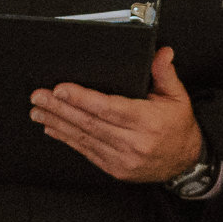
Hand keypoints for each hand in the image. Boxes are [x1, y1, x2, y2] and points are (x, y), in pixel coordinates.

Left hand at [32, 48, 205, 183]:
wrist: (185, 162)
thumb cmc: (178, 127)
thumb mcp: (178, 97)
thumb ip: (165, 73)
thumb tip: (162, 52)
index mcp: (148, 122)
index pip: (109, 108)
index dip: (82, 99)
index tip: (61, 89)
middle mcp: (134, 143)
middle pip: (90, 123)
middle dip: (60, 108)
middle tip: (39, 96)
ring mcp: (123, 159)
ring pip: (84, 138)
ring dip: (57, 123)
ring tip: (38, 110)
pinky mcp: (115, 169)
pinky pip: (86, 152)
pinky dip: (67, 139)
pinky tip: (52, 128)